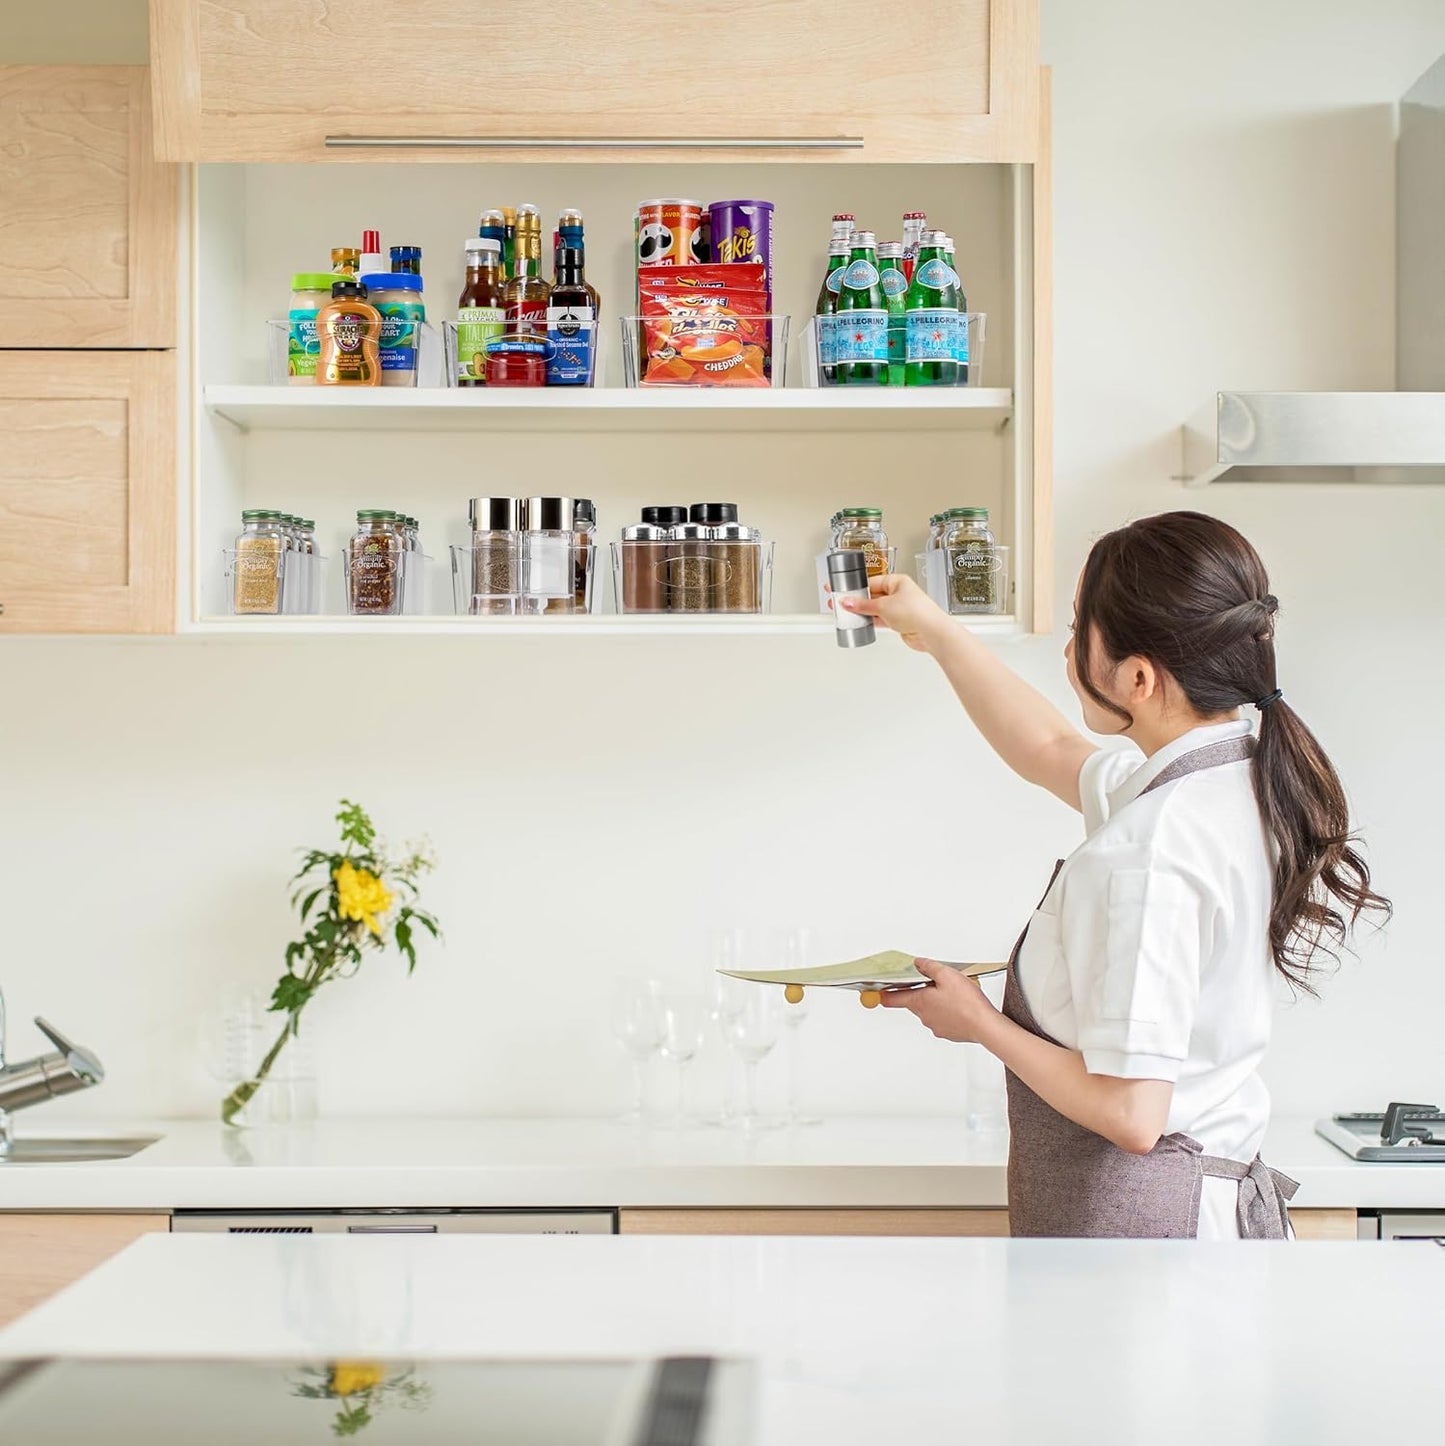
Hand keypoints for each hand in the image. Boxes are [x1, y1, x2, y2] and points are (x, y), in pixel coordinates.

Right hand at [839, 573, 949, 653]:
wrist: (930, 631)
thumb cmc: (917, 612)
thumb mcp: (883, 605)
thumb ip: (863, 605)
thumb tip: (848, 602)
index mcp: (897, 581)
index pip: (872, 582)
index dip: (856, 587)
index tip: (844, 591)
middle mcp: (898, 593)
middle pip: (872, 595)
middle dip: (858, 601)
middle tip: (841, 603)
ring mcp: (899, 608)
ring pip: (875, 609)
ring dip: (863, 612)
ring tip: (848, 614)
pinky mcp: (898, 622)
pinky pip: (880, 619)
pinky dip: (870, 621)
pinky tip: (860, 622)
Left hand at [879, 959, 998, 1042]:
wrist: (985, 1026)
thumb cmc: (967, 1002)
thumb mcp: (947, 975)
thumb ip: (929, 967)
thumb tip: (918, 963)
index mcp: (919, 1002)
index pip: (892, 999)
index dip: (883, 994)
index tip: (874, 992)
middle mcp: (924, 1016)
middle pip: (914, 1002)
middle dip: (921, 991)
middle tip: (933, 981)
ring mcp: (936, 1026)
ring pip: (930, 1010)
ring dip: (936, 1001)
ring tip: (954, 993)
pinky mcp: (949, 1032)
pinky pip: (943, 1019)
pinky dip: (948, 1011)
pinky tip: (960, 1005)